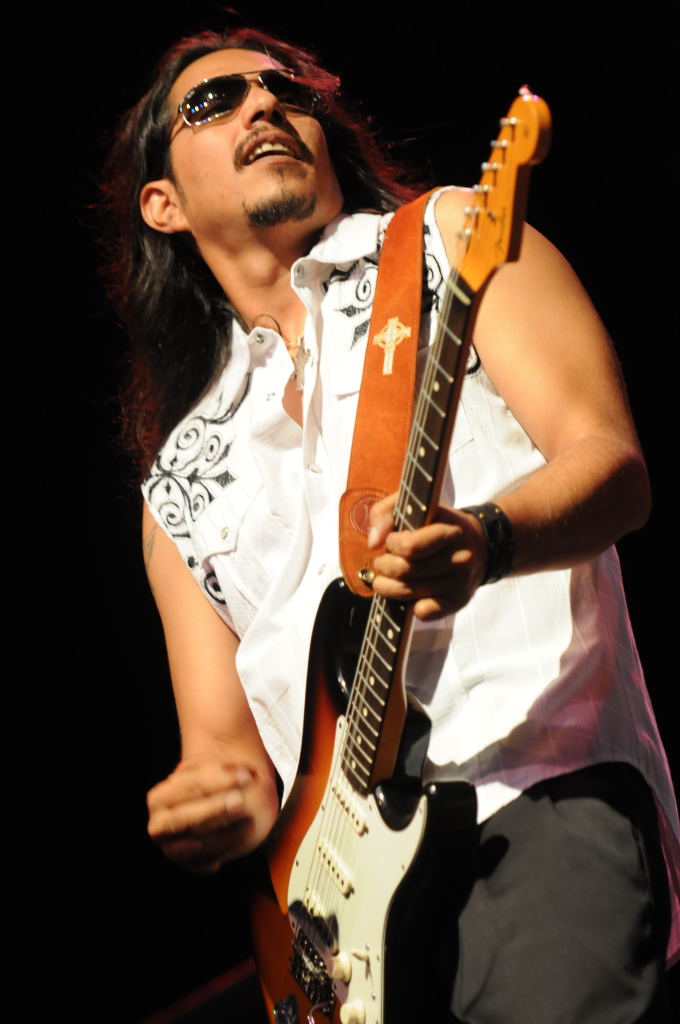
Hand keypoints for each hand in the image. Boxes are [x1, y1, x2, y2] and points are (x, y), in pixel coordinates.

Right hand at [147, 752, 276, 872]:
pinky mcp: (190, 864)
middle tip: (240, 800)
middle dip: (215, 809)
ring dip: (227, 831)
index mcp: (158, 799)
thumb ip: (228, 768)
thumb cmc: (211, 783)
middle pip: (185, 818)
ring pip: (199, 843)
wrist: (210, 807)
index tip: (245, 776)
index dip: (217, 781)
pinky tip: (247, 832)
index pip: (187, 788)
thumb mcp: (213, 769)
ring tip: (251, 818)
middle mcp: (159, 826)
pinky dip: (229, 847)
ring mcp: (172, 849)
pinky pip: (210, 861)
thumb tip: (247, 773)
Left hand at [367, 494, 487, 619]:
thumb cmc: (439, 524)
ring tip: (384, 578)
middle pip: (404, 570)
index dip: (391, 545)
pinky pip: (425, 612)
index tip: (392, 541)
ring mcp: (459, 583)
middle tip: (383, 562)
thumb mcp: (414, 506)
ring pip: (408, 592)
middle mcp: (459, 558)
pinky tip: (408, 595)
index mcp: (450, 530)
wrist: (480, 545)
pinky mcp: (458, 601)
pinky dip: (409, 606)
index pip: (409, 547)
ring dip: (386, 586)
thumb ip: (385, 513)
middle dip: (383, 566)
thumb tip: (374, 542)